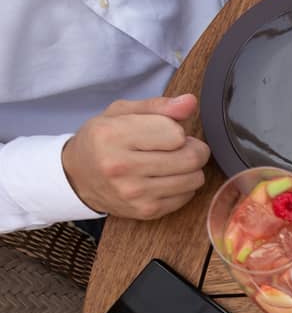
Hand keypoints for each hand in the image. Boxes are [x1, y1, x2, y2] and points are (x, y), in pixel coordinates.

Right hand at [61, 95, 209, 220]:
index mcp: (112, 135)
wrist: (77, 177)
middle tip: (181, 146)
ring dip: (191, 168)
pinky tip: (165, 178)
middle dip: (193, 148)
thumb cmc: (102, 140)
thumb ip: (158, 106)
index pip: (175, 133)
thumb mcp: (121, 113)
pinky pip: (187, 196)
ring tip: (173, 162)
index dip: (176, 130)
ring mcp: (134, 193)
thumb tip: (190, 102)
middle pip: (190, 158)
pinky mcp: (146, 210)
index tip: (164, 131)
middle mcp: (121, 167)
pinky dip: (183, 186)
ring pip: (194, 178)